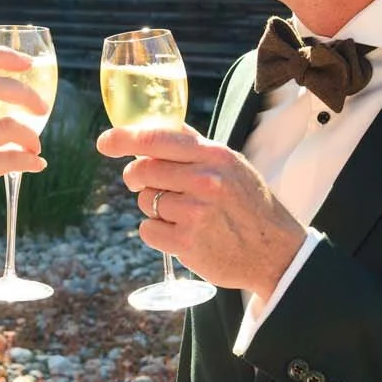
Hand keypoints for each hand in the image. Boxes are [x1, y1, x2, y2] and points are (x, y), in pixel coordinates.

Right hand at [0, 47, 47, 250]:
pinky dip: (30, 161)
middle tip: (41, 108)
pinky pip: (10, 158)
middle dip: (25, 93)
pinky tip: (35, 165)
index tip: (27, 63)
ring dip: (31, 136)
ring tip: (35, 148)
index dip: (0, 56)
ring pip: (8, 125)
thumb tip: (4, 93)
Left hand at [97, 125, 304, 293]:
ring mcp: (195, 213)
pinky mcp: (186, 244)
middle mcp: (204, 181)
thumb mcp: (231, 165)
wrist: (276, 252)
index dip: (124, 139)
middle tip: (149, 185)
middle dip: (137, 177)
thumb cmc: (249, 205)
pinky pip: (147, 230)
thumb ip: (194, 146)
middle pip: (142, 170)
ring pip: (144, 201)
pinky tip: (183, 234)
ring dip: (155, 208)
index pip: (156, 140)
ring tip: (185, 214)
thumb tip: (153, 128)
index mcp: (214, 156)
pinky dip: (157, 232)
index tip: (105, 142)